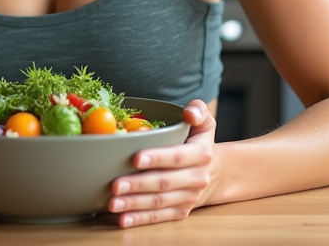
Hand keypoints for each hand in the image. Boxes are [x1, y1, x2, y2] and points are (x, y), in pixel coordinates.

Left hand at [107, 99, 218, 227]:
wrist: (215, 174)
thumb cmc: (200, 143)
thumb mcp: (205, 123)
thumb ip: (198, 110)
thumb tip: (189, 112)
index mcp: (201, 154)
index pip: (177, 156)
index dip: (157, 158)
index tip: (135, 158)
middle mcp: (197, 178)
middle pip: (164, 182)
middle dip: (137, 184)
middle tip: (114, 185)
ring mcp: (189, 197)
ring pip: (159, 202)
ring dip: (134, 204)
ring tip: (113, 203)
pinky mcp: (181, 212)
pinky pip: (159, 217)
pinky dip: (140, 219)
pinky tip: (123, 219)